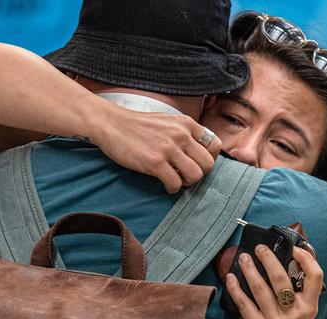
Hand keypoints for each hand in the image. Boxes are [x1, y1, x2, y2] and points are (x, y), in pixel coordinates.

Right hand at [91, 108, 221, 192]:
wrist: (111, 124)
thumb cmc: (137, 125)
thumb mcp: (167, 121)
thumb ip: (184, 133)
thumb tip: (197, 152)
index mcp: (186, 123)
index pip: (215, 145)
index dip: (209, 158)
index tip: (197, 163)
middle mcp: (181, 135)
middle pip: (208, 164)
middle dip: (199, 174)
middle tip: (185, 175)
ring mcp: (168, 149)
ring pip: (196, 175)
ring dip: (187, 183)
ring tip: (176, 180)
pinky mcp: (154, 162)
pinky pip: (175, 183)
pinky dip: (172, 189)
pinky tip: (165, 185)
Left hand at [225, 246, 323, 318]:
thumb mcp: (303, 313)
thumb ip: (298, 292)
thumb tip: (283, 261)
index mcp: (309, 307)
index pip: (315, 278)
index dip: (306, 259)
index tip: (294, 248)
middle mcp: (294, 314)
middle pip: (281, 279)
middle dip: (268, 258)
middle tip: (259, 248)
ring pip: (260, 288)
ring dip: (249, 269)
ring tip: (243, 258)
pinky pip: (244, 303)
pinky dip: (235, 288)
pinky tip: (230, 278)